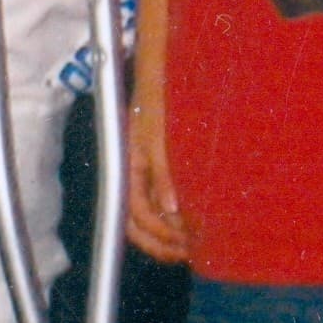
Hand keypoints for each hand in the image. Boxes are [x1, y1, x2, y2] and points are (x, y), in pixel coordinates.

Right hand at [126, 84, 191, 263]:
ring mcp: (144, 169)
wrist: (160, 69)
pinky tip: (192, 218)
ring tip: (194, 243)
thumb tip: (170, 211)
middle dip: (162, 243)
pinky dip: (173, 215)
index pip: (136, 215)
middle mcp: (133, 173)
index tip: (186, 246)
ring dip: (168, 233)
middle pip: (137, 223)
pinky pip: (159, 199)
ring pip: (149, 214)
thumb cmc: (156, 97)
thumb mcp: (158, 135)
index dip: (159, 237)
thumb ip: (162, 173)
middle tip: (191, 252)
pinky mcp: (157, 163)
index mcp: (128, 168)